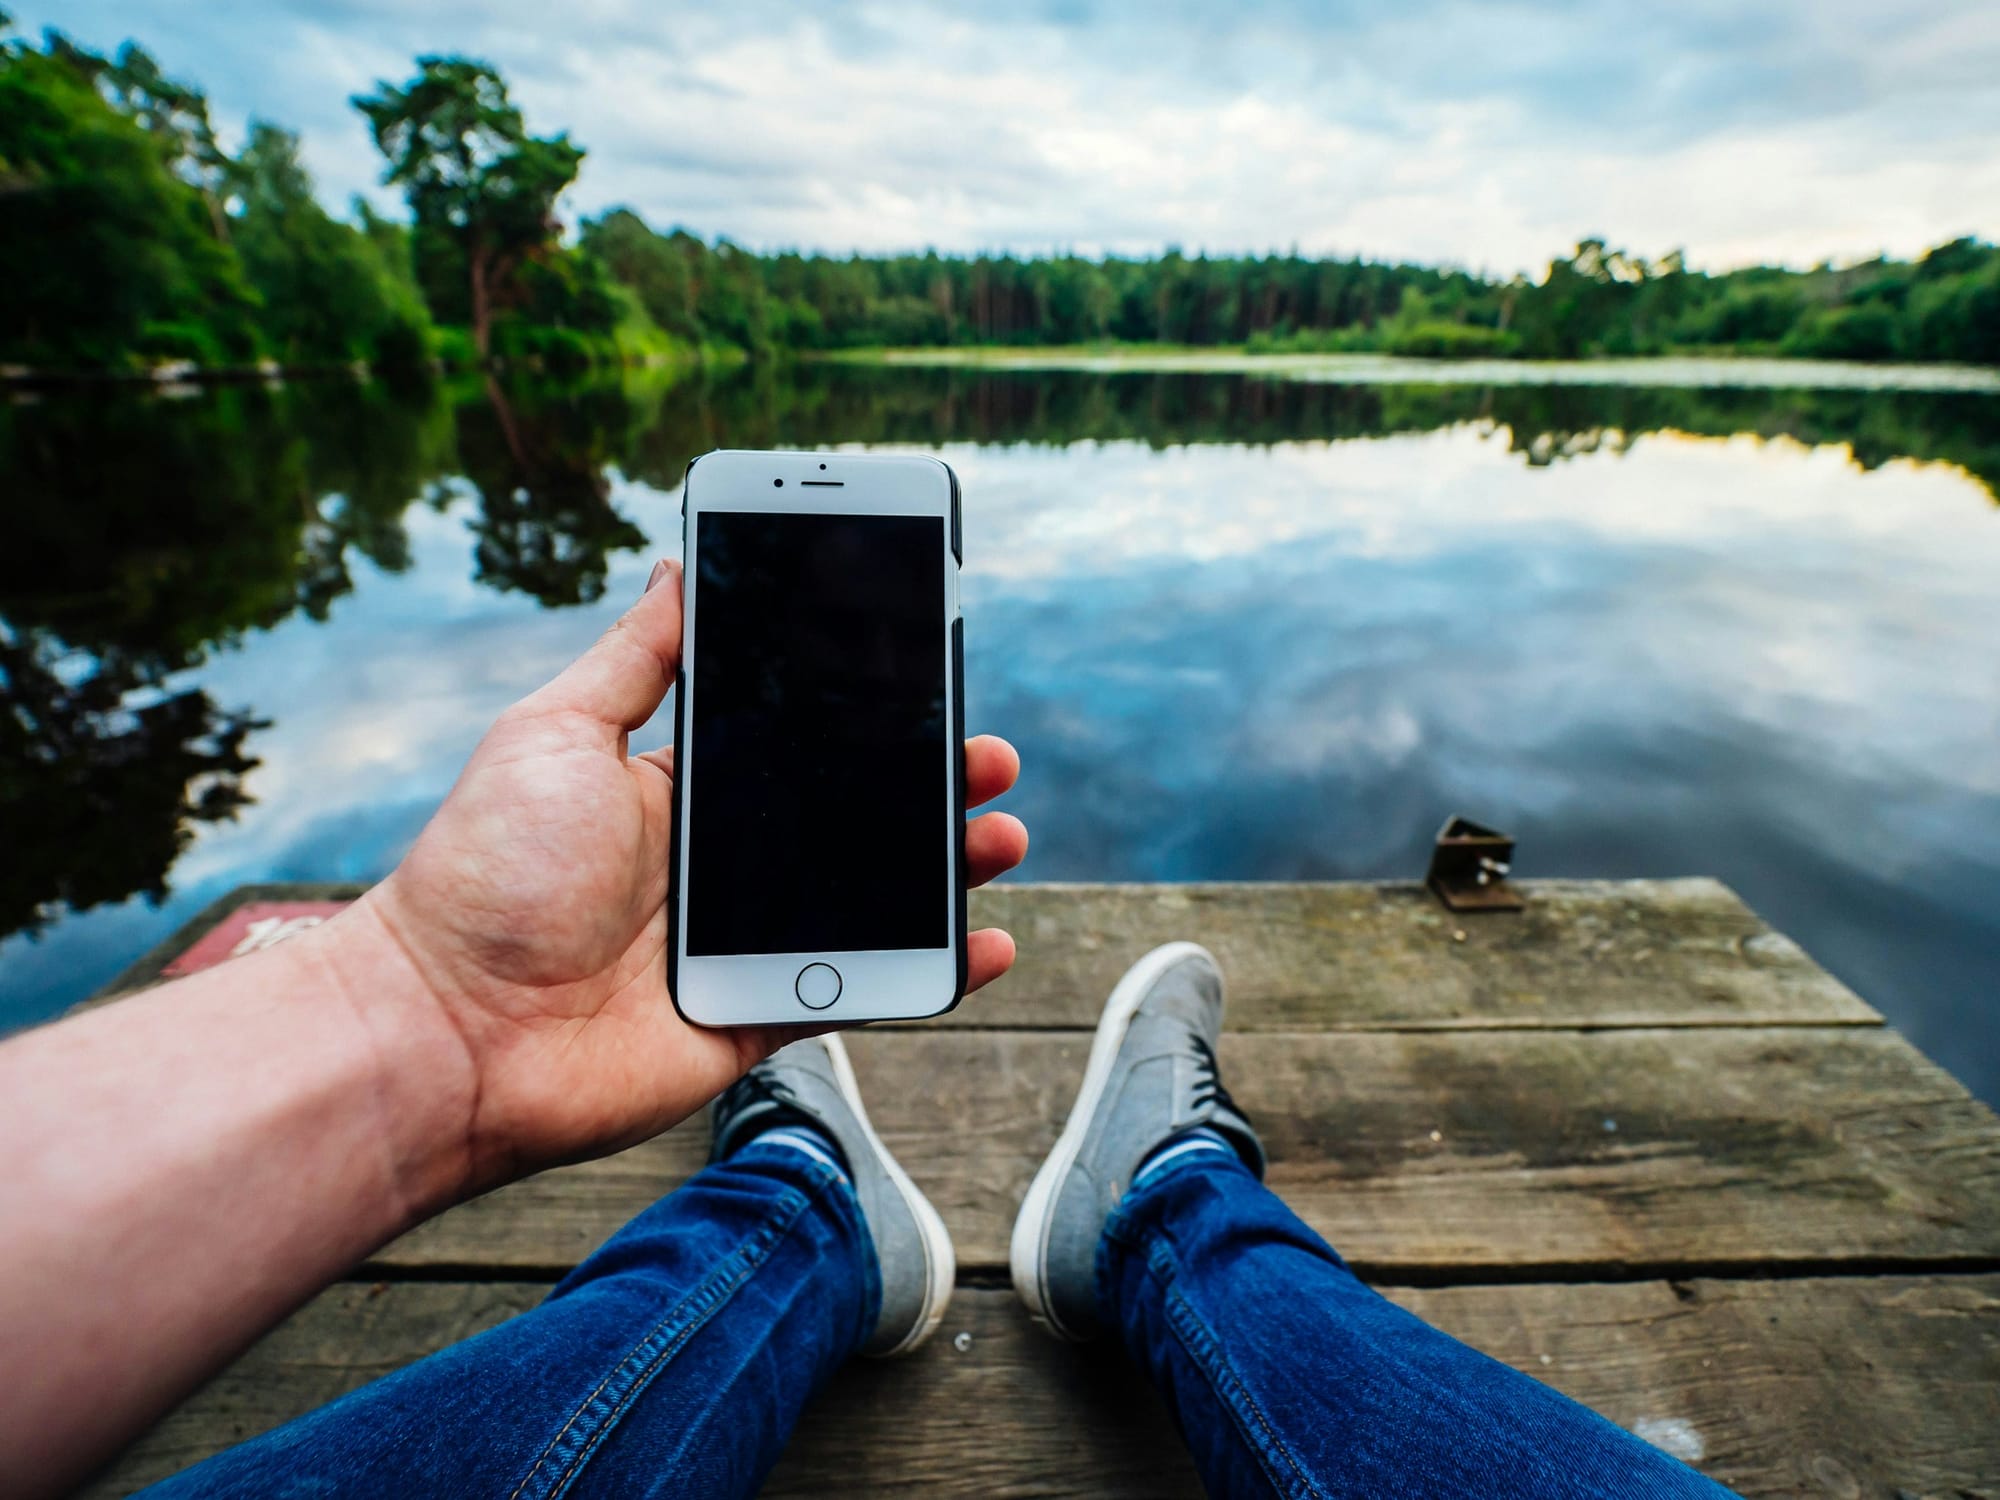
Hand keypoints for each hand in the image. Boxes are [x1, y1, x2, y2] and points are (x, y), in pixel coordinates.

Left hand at [362, 559, 1027, 1189]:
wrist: (449, 1027)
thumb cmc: (490, 871)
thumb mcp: (555, 732)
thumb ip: (633, 660)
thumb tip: (675, 567)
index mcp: (678, 794)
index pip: (796, 744)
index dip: (863, 718)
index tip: (924, 683)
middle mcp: (719, 867)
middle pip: (851, 819)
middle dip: (928, 785)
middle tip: (987, 760)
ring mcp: (743, 946)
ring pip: (872, 900)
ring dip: (946, 870)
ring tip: (1000, 836)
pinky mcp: (755, 1018)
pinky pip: (861, 990)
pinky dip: (930, 974)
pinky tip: (983, 944)